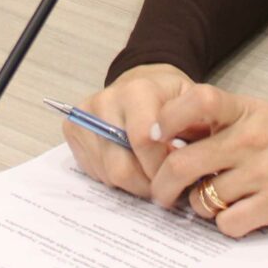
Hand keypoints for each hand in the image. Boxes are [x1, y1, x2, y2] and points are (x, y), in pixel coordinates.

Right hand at [63, 64, 192, 197]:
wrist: (143, 82)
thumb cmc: (171, 99)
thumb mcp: (194, 106)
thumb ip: (194, 132)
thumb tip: (185, 165)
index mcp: (137, 91)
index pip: (143, 141)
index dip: (161, 168)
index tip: (176, 175)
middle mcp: (106, 100)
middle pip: (121, 167)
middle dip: (146, 184)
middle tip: (162, 184)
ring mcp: (85, 116)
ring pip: (107, 174)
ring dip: (132, 184)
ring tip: (148, 173)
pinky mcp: (72, 128)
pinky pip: (94, 171)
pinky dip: (114, 177)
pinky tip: (129, 164)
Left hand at [146, 83, 267, 237]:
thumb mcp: (256, 113)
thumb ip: (216, 121)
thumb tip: (167, 136)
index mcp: (242, 111)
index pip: (193, 102)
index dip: (164, 121)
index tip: (151, 139)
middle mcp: (249, 139)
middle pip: (182, 164)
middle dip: (161, 186)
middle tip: (161, 193)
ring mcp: (262, 172)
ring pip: (202, 199)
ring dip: (198, 207)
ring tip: (209, 203)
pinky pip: (229, 223)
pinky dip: (225, 225)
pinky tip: (236, 215)